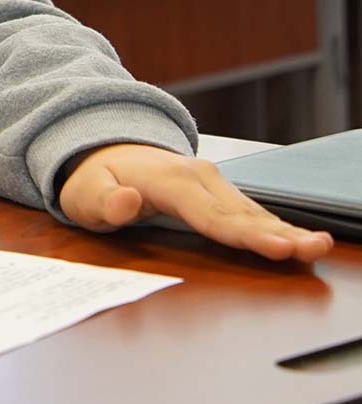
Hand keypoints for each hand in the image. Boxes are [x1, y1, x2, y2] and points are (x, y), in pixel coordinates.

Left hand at [60, 144, 332, 262]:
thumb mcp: (85, 194)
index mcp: (166, 179)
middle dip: (278, 233)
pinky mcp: (218, 192)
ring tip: (318, 246)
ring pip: (252, 211)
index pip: (209, 213)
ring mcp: (210, 182)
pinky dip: (277, 227)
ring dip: (286, 230)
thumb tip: (127, 202)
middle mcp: (196, 176)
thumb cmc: (92, 182)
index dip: (243, 233)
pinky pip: (249, 212)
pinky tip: (300, 241)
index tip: (276, 247)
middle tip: (314, 249)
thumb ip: (105, 202)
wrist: (100, 154)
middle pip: (240, 213)